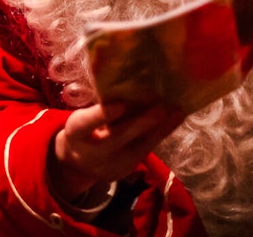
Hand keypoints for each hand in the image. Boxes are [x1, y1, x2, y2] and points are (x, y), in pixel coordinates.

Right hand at [50, 102, 182, 201]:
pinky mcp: (128, 169)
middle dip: (140, 123)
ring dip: (160, 129)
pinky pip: (146, 150)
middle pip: (117, 137)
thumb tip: (129, 83)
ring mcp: (112, 165)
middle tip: (160, 108)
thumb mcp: (82, 118)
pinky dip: (160, 134)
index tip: (120, 105)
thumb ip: (100, 108)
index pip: (86, 124)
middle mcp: (92, 152)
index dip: (102, 115)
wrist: (81, 164)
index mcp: (75, 133)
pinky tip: (174, 120)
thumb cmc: (84, 130)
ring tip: (177, 112)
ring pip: (139, 147)